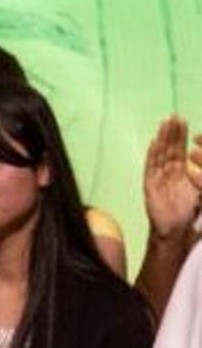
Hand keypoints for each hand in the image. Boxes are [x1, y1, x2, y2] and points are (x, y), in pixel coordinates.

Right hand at [143, 116, 201, 242]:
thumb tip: (199, 154)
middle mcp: (170, 174)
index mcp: (182, 174)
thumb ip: (201, 174)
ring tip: (166, 122)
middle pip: (170, 149)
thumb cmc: (193, 213)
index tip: (185, 123)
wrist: (178, 230)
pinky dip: (152, 154)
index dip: (182, 137)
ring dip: (163, 138)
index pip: (181, 151)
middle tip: (176, 116)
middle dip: (173, 133)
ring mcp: (159, 179)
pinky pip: (150, 167)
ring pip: (161, 154)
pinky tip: (153, 142)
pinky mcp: (150, 185)